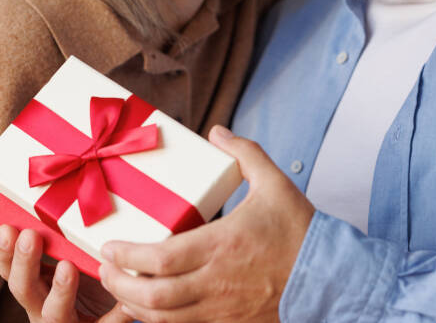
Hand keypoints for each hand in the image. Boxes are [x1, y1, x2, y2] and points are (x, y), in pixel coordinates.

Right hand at [0, 225, 131, 322]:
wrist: (108, 321)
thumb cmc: (88, 285)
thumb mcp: (72, 261)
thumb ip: (65, 239)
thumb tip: (69, 189)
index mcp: (36, 287)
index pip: (10, 270)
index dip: (5, 252)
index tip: (8, 227)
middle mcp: (43, 308)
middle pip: (23, 289)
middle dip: (24, 263)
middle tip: (30, 236)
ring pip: (54, 313)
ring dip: (59, 290)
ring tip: (67, 267)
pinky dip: (114, 314)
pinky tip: (125, 302)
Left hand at [98, 126, 314, 322]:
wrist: (331, 277)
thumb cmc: (300, 231)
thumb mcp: (275, 183)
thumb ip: (245, 153)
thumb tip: (218, 131)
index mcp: (222, 245)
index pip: (160, 259)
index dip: (126, 256)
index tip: (108, 246)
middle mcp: (217, 281)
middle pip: (154, 296)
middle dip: (119, 284)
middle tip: (104, 269)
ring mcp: (222, 308)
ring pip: (165, 319)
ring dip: (135, 306)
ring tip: (119, 289)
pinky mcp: (230, 322)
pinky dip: (161, 322)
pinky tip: (149, 309)